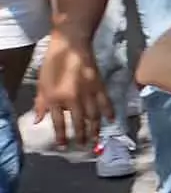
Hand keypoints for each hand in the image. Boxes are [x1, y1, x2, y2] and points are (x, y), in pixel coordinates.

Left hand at [34, 30, 110, 149]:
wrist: (70, 46)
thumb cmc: (52, 63)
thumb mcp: (41, 84)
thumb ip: (40, 104)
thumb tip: (37, 121)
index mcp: (56, 98)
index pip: (59, 122)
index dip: (61, 136)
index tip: (63, 147)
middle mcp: (73, 99)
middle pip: (79, 122)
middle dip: (81, 136)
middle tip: (83, 147)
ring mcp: (88, 93)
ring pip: (94, 116)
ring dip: (95, 129)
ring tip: (96, 140)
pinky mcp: (99, 86)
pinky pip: (106, 102)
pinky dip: (109, 112)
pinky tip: (111, 120)